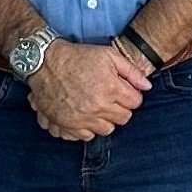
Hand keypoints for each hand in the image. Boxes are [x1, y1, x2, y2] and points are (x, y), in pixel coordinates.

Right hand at [28, 40, 147, 139]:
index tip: (122, 90)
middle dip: (120, 108)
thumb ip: (131, 71)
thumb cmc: (77, 57)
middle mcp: (98, 107)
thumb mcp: (108, 56)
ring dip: (105, 120)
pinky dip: (87, 128)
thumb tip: (147, 86)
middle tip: (109, 98)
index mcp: (111, 89)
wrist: (44, 62)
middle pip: (123, 118)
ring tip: (96, 106)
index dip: (131, 95)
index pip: (135, 103)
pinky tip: (83, 115)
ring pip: (106, 130)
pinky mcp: (67, 125)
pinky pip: (85, 136)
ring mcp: (82, 118)